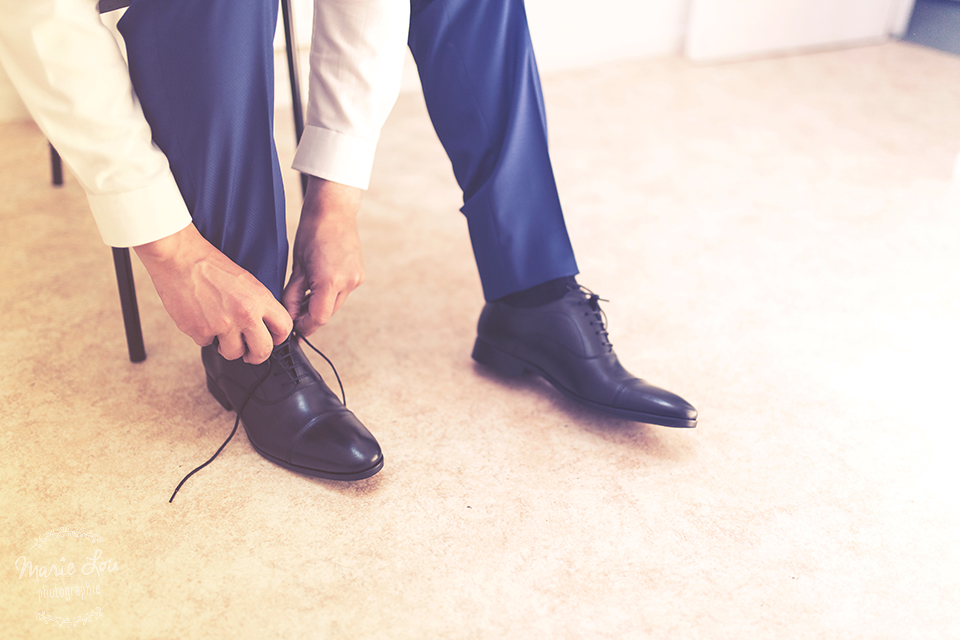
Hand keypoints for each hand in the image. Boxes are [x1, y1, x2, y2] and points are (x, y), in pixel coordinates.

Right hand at [134, 224, 292, 363]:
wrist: (179, 258)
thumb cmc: (209, 265)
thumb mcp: (246, 281)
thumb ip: (258, 304)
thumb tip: (265, 326)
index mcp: (259, 299)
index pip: (284, 328)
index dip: (279, 338)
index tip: (272, 340)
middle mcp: (244, 314)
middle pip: (263, 350)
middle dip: (256, 355)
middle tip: (249, 353)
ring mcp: (222, 325)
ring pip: (233, 354)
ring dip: (227, 347)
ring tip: (220, 331)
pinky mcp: (200, 331)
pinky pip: (206, 344)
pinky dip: (203, 335)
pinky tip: (199, 318)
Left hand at [281, 177, 363, 335]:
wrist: (334, 211)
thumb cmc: (312, 232)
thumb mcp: (297, 267)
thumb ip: (292, 295)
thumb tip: (288, 316)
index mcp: (330, 281)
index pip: (318, 319)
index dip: (304, 327)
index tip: (292, 329)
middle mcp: (347, 283)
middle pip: (327, 314)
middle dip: (309, 316)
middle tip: (293, 311)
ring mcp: (356, 279)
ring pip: (335, 305)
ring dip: (319, 305)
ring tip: (303, 293)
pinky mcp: (359, 275)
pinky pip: (342, 293)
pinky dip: (329, 294)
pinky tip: (318, 282)